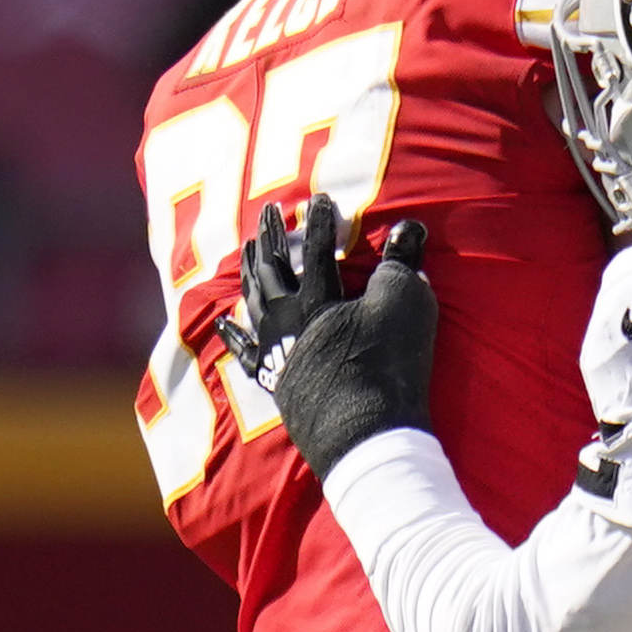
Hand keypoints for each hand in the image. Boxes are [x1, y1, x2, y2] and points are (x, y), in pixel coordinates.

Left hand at [217, 196, 437, 478]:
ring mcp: (277, 351)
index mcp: (317, 298)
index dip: (320, 221)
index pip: (318, 249)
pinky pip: (246, 352)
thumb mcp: (405, 306)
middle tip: (267, 213)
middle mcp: (287, 320)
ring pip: (252, 303)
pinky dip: (235, 334)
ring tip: (247, 253)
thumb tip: (408, 226)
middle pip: (272, 269)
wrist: (365, 433)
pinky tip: (223, 322)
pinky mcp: (277, 381)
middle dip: (270, 237)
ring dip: (249, 274)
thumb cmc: (388, 366)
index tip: (321, 198)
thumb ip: (402, 263)